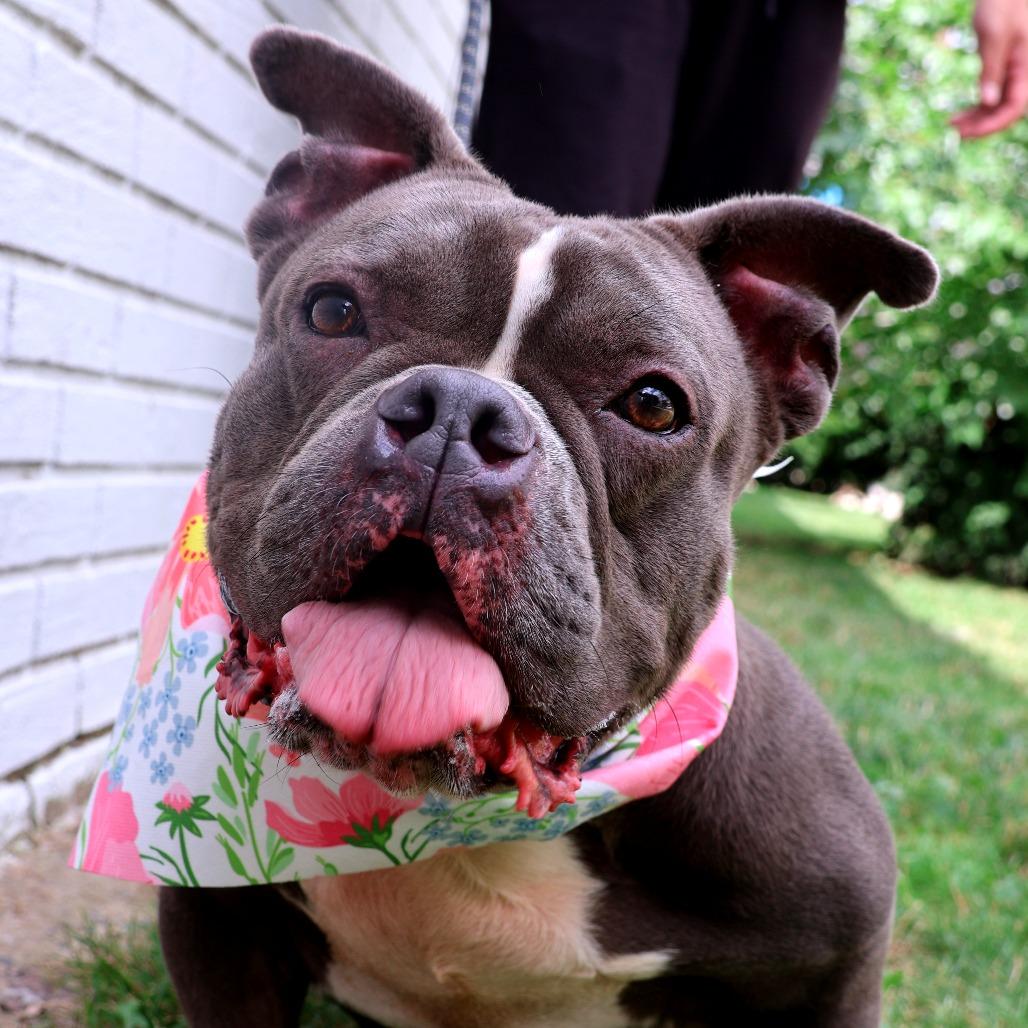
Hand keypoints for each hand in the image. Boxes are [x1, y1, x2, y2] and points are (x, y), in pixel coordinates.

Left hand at [951, 0, 1027, 137]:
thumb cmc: (1002, 4)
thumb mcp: (994, 37)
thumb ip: (992, 70)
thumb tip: (988, 101)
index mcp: (1026, 67)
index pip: (1014, 107)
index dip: (992, 124)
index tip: (968, 133)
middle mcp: (1023, 72)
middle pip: (1006, 110)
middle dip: (982, 125)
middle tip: (955, 132)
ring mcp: (1013, 72)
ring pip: (998, 105)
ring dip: (976, 119)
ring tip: (952, 125)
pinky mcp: (1002, 68)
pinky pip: (992, 96)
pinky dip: (976, 108)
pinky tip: (958, 116)